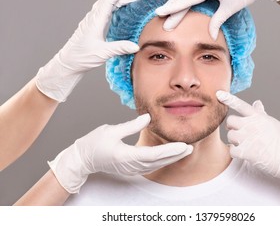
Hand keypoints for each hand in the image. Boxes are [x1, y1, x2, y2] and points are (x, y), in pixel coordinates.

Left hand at [36, 0, 145, 101]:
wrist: (69, 62)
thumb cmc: (82, 57)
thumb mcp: (102, 53)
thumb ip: (119, 48)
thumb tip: (136, 46)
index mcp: (95, 21)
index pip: (109, 1)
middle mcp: (93, 17)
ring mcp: (93, 19)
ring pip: (106, 1)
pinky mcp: (93, 23)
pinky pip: (104, 8)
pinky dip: (113, 1)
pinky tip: (118, 1)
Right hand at [49, 114, 192, 193]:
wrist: (82, 160)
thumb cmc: (93, 144)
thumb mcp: (111, 131)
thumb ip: (131, 126)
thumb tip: (148, 117)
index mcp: (126, 156)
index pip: (153, 155)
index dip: (170, 150)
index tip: (183, 145)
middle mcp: (131, 165)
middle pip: (158, 162)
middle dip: (175, 155)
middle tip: (190, 147)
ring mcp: (131, 169)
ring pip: (156, 165)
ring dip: (171, 158)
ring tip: (184, 150)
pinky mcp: (131, 168)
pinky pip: (151, 166)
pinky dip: (163, 160)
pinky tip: (170, 155)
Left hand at [216, 90, 279, 204]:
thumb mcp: (273, 123)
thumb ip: (261, 114)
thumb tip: (257, 102)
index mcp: (258, 117)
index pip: (241, 105)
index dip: (229, 99)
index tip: (218, 94)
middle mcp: (252, 125)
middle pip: (230, 121)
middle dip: (232, 127)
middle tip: (239, 133)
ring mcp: (248, 138)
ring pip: (230, 136)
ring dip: (234, 141)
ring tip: (246, 144)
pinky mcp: (246, 152)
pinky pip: (232, 150)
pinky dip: (236, 153)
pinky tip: (245, 153)